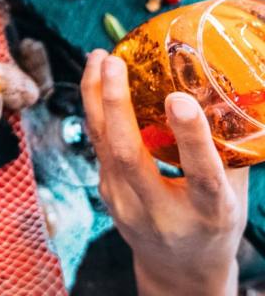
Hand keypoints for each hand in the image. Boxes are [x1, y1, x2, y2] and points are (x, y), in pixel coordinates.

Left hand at [82, 50, 245, 295]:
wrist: (178, 271)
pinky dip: (96, 109)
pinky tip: (97, 80)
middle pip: (129, 154)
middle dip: (118, 103)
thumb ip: (229, 152)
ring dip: (96, 96)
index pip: (199, 174)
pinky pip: (98, 144)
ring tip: (99, 57)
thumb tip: (228, 94)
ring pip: (103, 144)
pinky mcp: (106, 192)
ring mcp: (124, 203)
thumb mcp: (232, 196)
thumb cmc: (213, 224)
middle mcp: (159, 210)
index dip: (190, 136)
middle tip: (115, 61)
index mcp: (206, 212)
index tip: (179, 98)